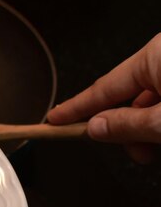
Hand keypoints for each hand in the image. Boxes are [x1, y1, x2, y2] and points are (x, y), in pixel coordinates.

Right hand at [47, 32, 160, 162]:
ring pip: (151, 103)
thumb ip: (127, 124)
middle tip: (132, 151)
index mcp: (156, 55)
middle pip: (129, 97)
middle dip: (127, 129)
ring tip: (155, 150)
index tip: (56, 119)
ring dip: (148, 130)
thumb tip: (97, 127)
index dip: (77, 107)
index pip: (104, 87)